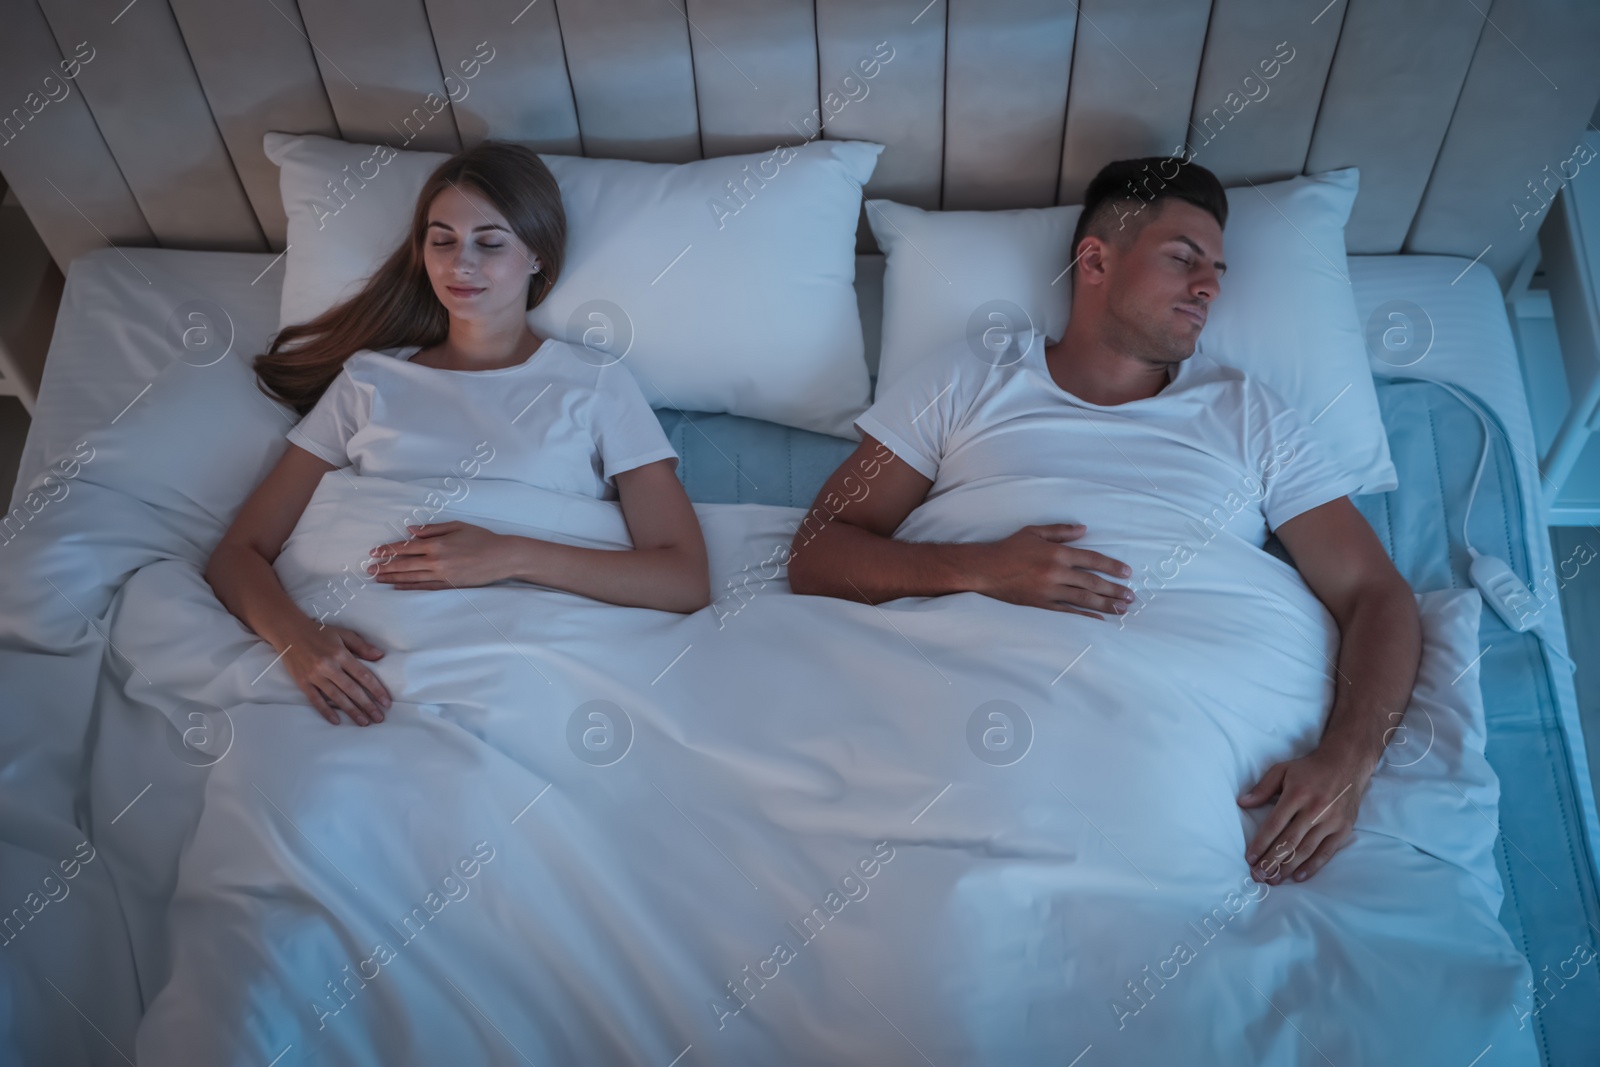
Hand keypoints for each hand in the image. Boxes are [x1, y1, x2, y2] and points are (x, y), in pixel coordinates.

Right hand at [281, 623, 390, 725]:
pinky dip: (326, 711)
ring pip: (336, 697)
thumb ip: (362, 646)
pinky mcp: (302, 682)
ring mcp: (314, 675)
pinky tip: (336, 721)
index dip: (376, 690)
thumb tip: (380, 656)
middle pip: (352, 689)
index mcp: (340, 654)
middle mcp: (328, 666)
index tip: (386, 702)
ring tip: (364, 722)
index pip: (363, 675)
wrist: (289, 631)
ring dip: (351, 711)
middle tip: (379, 718)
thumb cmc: (319, 632)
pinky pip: (315, 699)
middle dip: (367, 705)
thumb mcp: (343, 634)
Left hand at [369, 522, 509, 589]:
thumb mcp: (456, 526)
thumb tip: (410, 531)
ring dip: (392, 578)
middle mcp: (436, 560)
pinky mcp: (448, 585)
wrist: (501, 557)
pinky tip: (398, 588)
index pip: (406, 547)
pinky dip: (409, 588)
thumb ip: (432, 529)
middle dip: (384, 566)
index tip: (374, 552)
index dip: (388, 550)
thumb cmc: (481, 538)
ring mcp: (442, 575)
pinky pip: (424, 587)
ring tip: (378, 579)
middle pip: (404, 564)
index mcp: (436, 544)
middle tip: (369, 569)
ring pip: (411, 577)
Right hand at [977, 524, 1134, 618]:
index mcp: (1056, 553)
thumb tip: (1083, 530)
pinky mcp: (1041, 603)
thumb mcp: (1034, 532)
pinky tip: (1098, 619)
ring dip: (1105, 604)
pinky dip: (1084, 615)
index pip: (1091, 559)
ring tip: (1122, 608)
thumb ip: (1060, 531)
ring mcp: (1048, 591)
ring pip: (1083, 598)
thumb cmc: (1008, 548)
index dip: (1111, 566)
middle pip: (1092, 582)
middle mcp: (1055, 573)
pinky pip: (1067, 611)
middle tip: (1131, 596)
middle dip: (1114, 589)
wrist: (984, 569)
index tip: (1127, 573)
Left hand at [1238, 745, 1370, 883]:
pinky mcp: (1343, 828)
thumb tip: (1242, 803)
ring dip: (1288, 867)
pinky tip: (1298, 876)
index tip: (1249, 859)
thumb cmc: (1309, 769)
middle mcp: (1314, 809)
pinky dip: (1312, 866)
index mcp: (1297, 794)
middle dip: (1271, 862)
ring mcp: (1331, 821)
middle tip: (1258, 876)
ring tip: (1273, 880)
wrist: (1346, 763)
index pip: (1274, 825)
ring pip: (1306, 850)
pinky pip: (1326, 852)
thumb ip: (1262, 788)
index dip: (1261, 844)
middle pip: (1289, 842)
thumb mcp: (1282, 770)